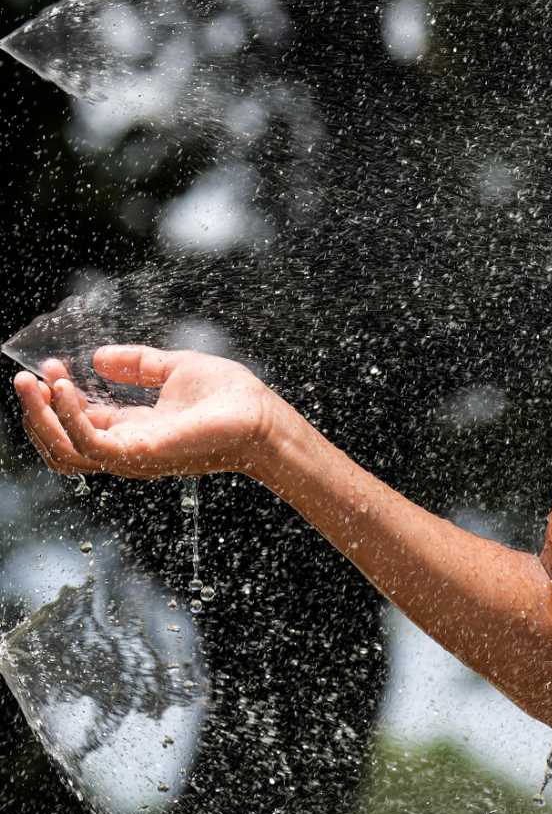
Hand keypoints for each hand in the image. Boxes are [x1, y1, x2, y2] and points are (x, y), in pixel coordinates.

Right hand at [14, 345, 292, 480]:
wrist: (262, 417)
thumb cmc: (231, 397)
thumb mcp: (176, 368)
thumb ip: (137, 365)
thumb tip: (97, 357)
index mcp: (133, 429)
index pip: (79, 421)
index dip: (58, 395)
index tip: (49, 366)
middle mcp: (126, 448)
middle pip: (61, 442)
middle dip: (37, 411)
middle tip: (26, 379)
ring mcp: (131, 456)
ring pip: (64, 450)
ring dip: (41, 417)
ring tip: (33, 384)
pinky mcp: (139, 454)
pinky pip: (88, 443)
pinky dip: (68, 417)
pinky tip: (63, 389)